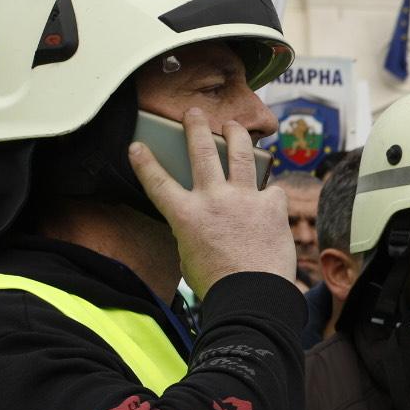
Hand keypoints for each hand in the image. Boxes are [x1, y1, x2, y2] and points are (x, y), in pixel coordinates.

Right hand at [127, 109, 296, 294]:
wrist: (253, 296)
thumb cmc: (217, 284)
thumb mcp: (189, 255)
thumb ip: (193, 230)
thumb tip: (204, 220)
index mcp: (185, 215)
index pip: (158, 182)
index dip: (145, 161)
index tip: (137, 146)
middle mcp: (213, 199)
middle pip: (202, 150)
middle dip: (196, 126)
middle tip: (194, 113)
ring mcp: (244, 198)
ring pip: (240, 153)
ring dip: (236, 134)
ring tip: (233, 124)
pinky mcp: (272, 205)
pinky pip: (272, 190)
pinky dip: (269, 192)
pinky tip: (270, 196)